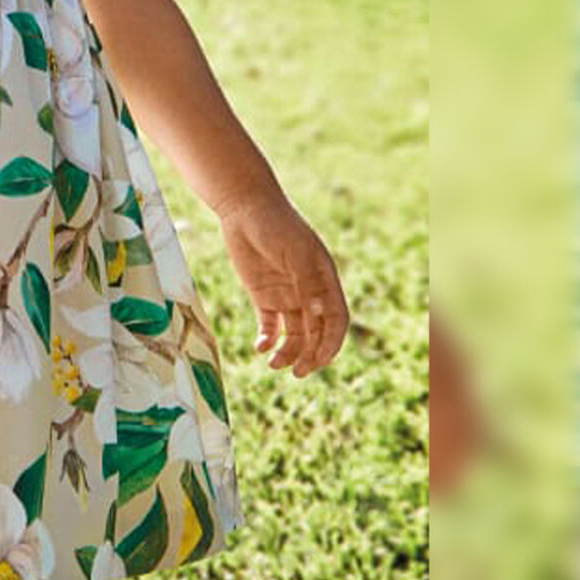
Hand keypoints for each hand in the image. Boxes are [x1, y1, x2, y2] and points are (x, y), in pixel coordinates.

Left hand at [215, 188, 347, 377]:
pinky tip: (261, 347)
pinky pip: (271, 324)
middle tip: (297, 372)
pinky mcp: (264, 295)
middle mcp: (308, 291)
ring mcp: (286, 294)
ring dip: (288, 351)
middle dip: (310, 355)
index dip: (331, 342)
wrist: (243, 207)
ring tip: (274, 364)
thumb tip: (319, 316)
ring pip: (294, 333)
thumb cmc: (274, 224)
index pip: (336, 320)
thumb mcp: (294, 251)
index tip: (320, 360)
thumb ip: (307, 282)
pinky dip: (268, 339)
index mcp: (324, 280)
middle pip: (316, 332)